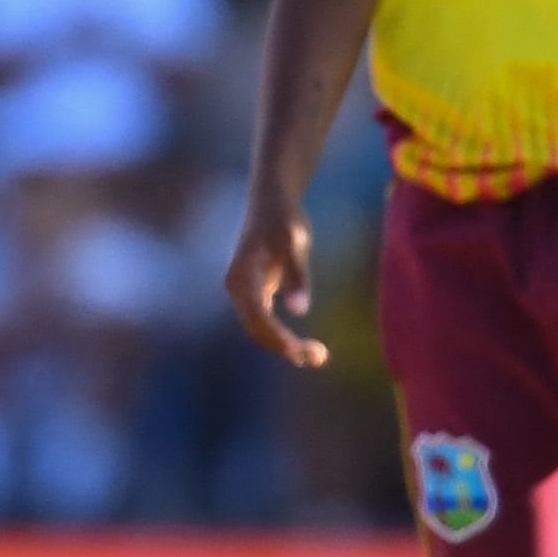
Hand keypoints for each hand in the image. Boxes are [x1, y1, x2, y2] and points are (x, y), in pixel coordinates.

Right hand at [224, 196, 328, 369]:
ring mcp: (246, 292)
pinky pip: (266, 322)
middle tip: (318, 357)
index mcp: (241, 278)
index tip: (301, 351)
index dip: (278, 337)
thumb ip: (296, 275)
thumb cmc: (282, 218)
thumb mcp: (292, 242)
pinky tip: (304, 347)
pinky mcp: (257, 292)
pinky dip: (283, 336)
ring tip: (318, 356)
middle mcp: (238, 289)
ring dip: (285, 346)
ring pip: (261, 329)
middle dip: (284, 346)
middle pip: (257, 329)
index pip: (257, 317)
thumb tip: (299, 311)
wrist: (272, 199)